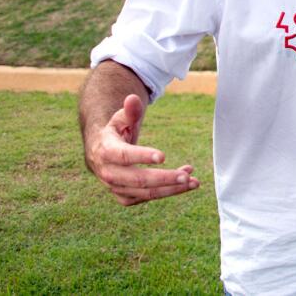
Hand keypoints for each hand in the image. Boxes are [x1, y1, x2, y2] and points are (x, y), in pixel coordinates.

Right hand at [85, 94, 199, 205]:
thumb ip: (130, 111)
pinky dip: (169, 191)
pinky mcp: (125, 197)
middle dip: (164, 178)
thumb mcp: (120, 119)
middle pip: (138, 180)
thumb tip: (133, 98)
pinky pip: (149, 197)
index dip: (142, 156)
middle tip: (186, 175)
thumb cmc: (115, 133)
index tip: (163, 156)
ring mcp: (117, 188)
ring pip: (146, 193)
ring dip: (172, 189)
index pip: (124, 156)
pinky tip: (186, 183)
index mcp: (106, 151)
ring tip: (194, 182)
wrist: (101, 154)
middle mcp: (109, 173)